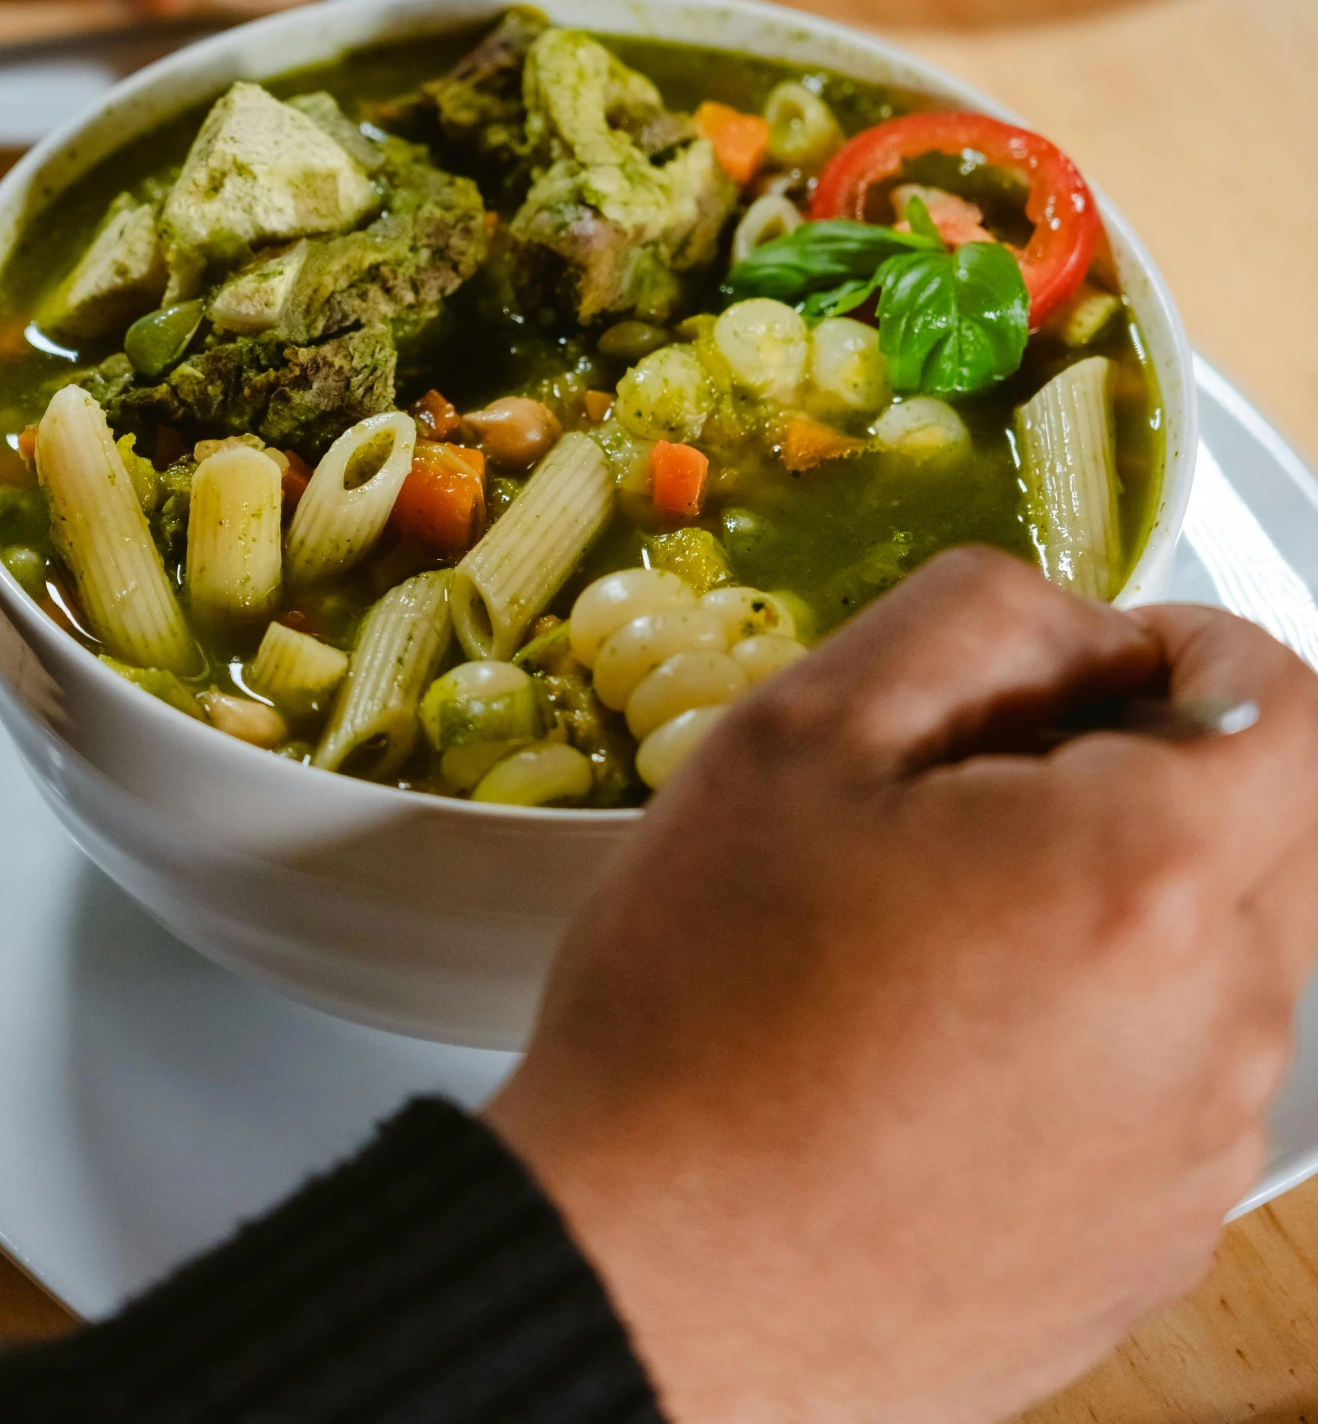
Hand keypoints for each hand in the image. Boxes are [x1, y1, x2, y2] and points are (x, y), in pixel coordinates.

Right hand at [487, 548, 1317, 1423]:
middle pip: (1274, 836)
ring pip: (1223, 964)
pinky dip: (1099, 1036)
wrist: (641, 1274)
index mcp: (1140, 877)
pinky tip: (947, 1051)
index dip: (1204, 652)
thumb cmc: (701, 1012)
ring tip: (940, 940)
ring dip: (1125, 912)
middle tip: (997, 794)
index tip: (1114, 663)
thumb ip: (979, 619)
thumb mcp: (802, 731)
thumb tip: (1089, 633)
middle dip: (1167, 777)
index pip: (1290, 712)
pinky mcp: (1151, 1244)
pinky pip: (1174, 1086)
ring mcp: (1191, 1154)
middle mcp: (1212, 1026)